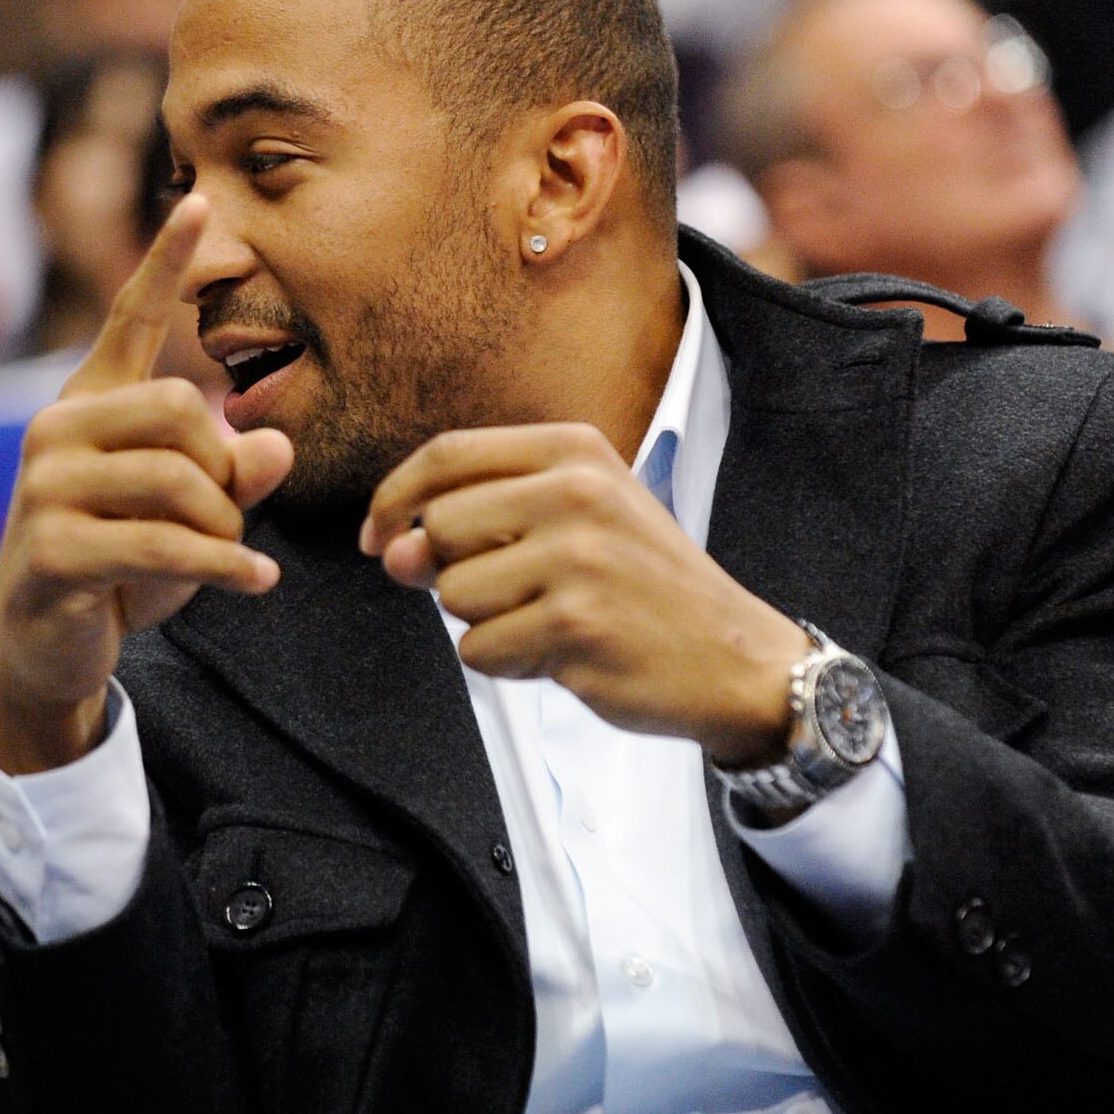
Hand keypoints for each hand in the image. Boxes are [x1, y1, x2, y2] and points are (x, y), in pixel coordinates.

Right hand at [0, 196, 292, 773]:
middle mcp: (56, 430)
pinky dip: (223, 568)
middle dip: (224, 469)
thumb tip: (276, 446)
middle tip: (230, 518)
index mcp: (88, 405)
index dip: (165, 263)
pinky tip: (257, 582)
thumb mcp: (191, 517)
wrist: (45, 651)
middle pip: (180, 408)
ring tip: (230, 558)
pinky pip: (162, 543)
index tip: (202, 204)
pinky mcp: (52, 551)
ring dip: (223, 527)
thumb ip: (234, 472)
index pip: (129, 319)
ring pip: (176, 479)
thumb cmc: (120, 570)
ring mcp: (44, 489)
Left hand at [361, 424, 808, 765]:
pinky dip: (507, 664)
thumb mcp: (574, 522)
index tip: (377, 535)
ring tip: (553, 621)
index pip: (446, 455)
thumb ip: (477, 525)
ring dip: (486, 623)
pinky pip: (480, 650)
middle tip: (520, 593)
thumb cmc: (646, 587)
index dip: (393, 498)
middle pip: (439, 528)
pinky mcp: (577, 624)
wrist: (735, 658)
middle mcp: (577, 492)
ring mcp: (579, 558)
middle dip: (454, 573)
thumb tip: (390, 550)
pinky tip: (563, 654)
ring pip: (454, 595)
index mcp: (575, 450)